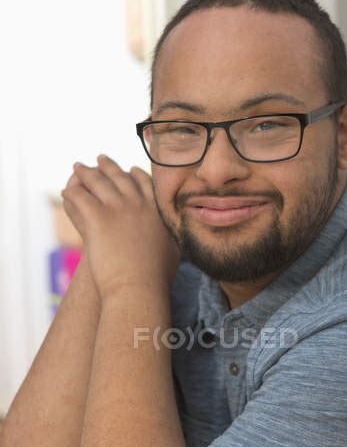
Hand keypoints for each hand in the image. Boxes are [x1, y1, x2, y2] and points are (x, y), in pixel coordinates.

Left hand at [61, 155, 180, 300]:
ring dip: (85, 173)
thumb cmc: (156, 277)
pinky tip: (66, 192)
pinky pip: (80, 198)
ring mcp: (117, 208)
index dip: (135, 175)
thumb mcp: (173, 253)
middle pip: (120, 177)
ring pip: (97, 182)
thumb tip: (180, 241)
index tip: (129, 169)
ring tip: (77, 168)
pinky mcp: (98, 218)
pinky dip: (72, 193)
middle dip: (108, 166)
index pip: (145, 183)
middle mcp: (138, 203)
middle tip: (100, 159)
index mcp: (156, 210)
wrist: (139, 287)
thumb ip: (173, 240)